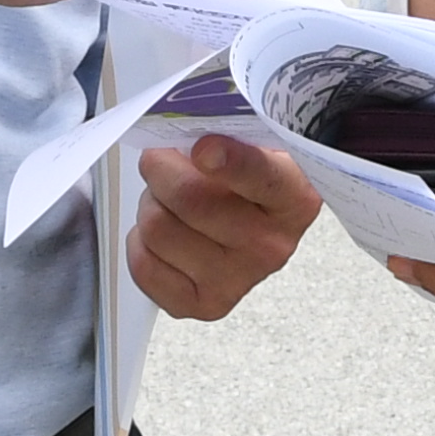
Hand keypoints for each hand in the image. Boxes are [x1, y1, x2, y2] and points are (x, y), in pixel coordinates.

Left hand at [132, 132, 321, 320]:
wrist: (259, 222)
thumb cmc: (249, 173)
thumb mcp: (254, 142)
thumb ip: (227, 131)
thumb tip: (186, 135)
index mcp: (294, 198)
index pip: (261, 176)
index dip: (227, 160)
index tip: (203, 147)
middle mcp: (272, 245)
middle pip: (189, 199)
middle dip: (162, 169)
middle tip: (162, 160)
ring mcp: (239, 280)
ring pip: (158, 228)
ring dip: (151, 204)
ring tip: (167, 199)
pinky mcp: (205, 304)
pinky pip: (144, 266)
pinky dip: (140, 242)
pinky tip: (163, 233)